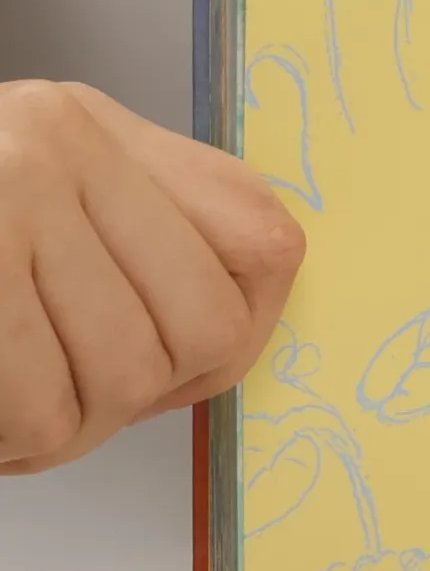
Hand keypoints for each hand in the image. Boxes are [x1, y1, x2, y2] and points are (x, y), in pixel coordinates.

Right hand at [0, 82, 304, 474]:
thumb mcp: (37, 189)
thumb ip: (143, 239)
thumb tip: (231, 339)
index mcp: (91, 127)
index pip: (264, 243)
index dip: (240, 332)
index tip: (187, 365)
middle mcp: (52, 149)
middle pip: (205, 329)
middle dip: (149, 392)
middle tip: (76, 393)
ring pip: (124, 382)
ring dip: (70, 426)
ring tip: (15, 403)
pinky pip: (39, 409)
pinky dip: (16, 442)